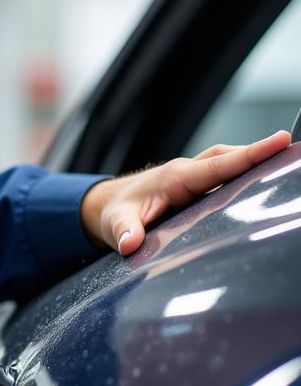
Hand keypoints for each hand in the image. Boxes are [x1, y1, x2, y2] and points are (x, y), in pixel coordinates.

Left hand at [80, 130, 291, 255]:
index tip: (279, 141)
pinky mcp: (196, 187)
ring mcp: (192, 178)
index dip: (249, 155)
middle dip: (261, 153)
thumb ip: (123, 232)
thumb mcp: (113, 225)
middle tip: (294, 151)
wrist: (103, 206)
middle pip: (229, 158)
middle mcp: (187, 172)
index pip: (217, 166)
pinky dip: (244, 173)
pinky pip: (224, 176)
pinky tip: (264, 181)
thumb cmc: (111, 212)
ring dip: (254, 162)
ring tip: (288, 162)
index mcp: (174, 178)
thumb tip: (129, 244)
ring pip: (228, 164)